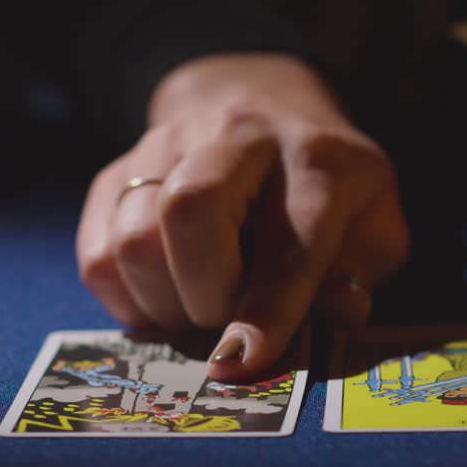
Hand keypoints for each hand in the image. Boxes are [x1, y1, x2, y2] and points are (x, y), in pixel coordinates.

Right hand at [76, 53, 409, 381]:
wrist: (259, 104)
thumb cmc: (326, 190)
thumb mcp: (370, 228)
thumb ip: (356, 278)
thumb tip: (328, 322)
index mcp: (317, 158)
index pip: (289, 238)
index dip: (266, 308)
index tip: (240, 362)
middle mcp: (236, 136)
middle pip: (190, 210)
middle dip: (203, 295)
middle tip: (223, 326)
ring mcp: (166, 145)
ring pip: (133, 236)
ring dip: (163, 304)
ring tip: (196, 315)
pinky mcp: (115, 171)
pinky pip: (96, 253)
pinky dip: (126, 300)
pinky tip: (163, 301)